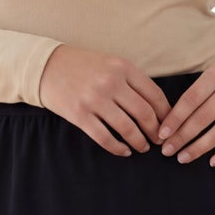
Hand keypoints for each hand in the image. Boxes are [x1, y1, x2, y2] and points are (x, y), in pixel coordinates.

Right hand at [37, 46, 172, 155]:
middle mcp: (111, 83)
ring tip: (143, 147)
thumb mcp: (110, 63)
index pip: (154, 95)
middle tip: (158, 140)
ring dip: (139, 142)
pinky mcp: (79, 114)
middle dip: (155, 132)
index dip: (166, 114)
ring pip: (127, 128)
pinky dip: (118, 148)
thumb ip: (131, 80)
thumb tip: (156, 107)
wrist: (45, 66)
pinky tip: (124, 151)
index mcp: (123, 67)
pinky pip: (104, 137)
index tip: (169, 125)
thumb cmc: (82, 66)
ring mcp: (94, 99)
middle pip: (144, 114)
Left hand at [155, 62, 214, 166]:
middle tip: (167, 151)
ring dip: (199, 148)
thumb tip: (168, 124)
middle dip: (182, 136)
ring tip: (182, 158)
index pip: (190, 100)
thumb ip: (194, 95)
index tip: (161, 135)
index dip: (174, 119)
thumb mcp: (213, 78)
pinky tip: (212, 162)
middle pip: (203, 118)